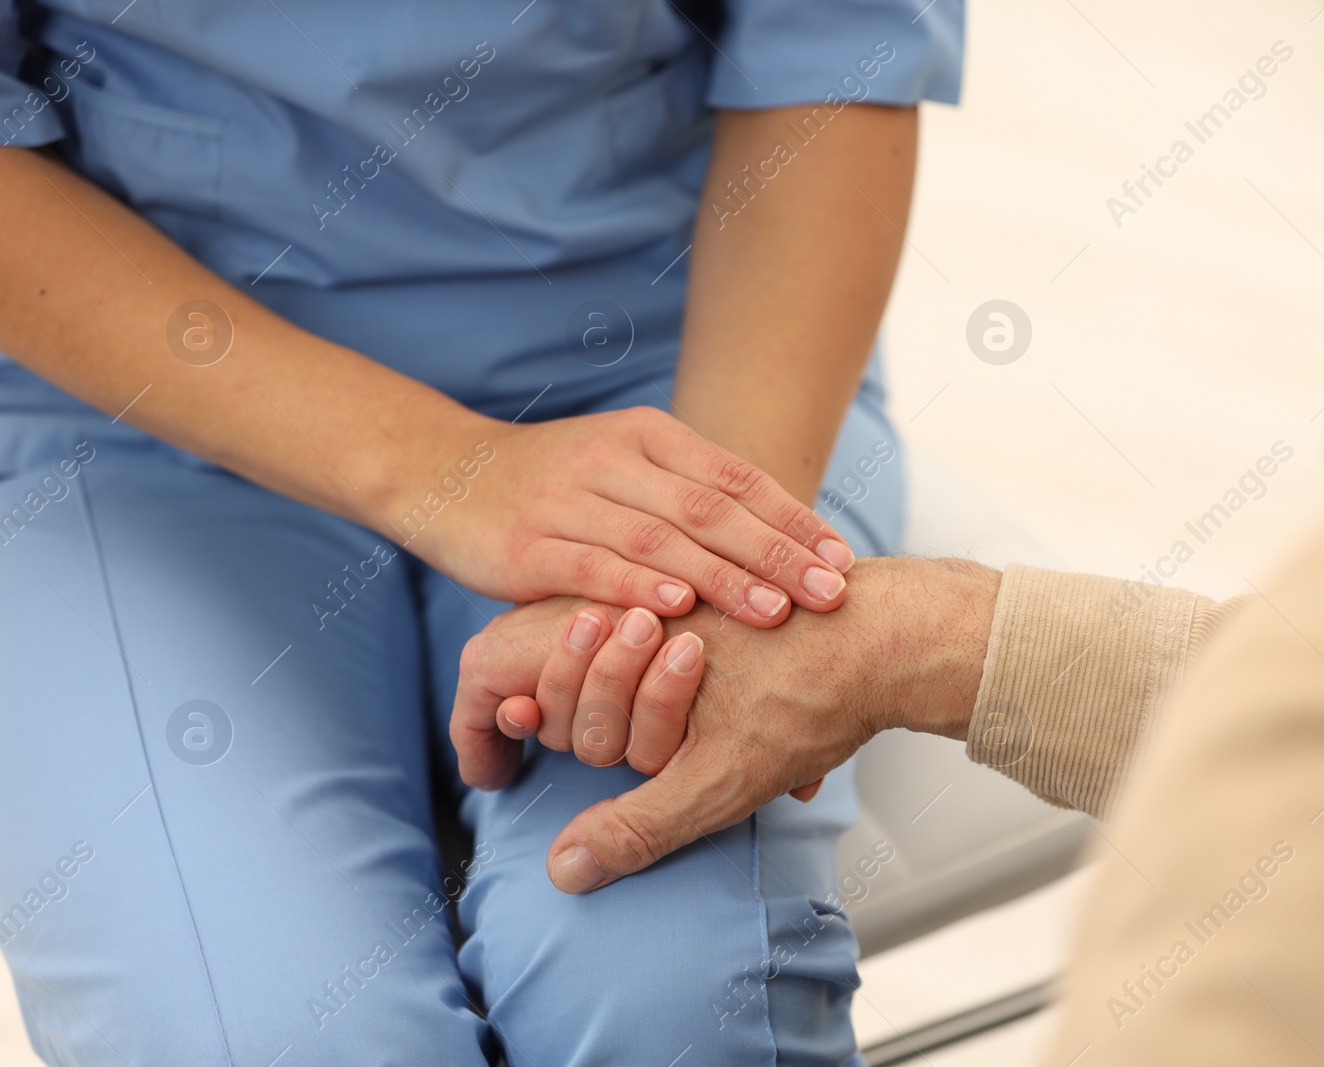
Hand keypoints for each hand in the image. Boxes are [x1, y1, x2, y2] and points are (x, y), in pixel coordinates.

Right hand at [388, 407, 855, 626]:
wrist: (444, 474)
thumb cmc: (555, 483)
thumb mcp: (626, 467)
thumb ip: (691, 494)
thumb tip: (785, 538)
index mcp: (647, 436)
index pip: (737, 477)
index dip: (793, 519)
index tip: (841, 560)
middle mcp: (612, 459)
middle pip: (711, 508)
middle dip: (777, 554)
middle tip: (829, 594)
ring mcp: (566, 501)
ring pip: (660, 539)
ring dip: (723, 578)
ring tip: (776, 612)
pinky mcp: (525, 546)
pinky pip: (590, 566)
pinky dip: (638, 586)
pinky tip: (681, 607)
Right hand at [450, 557, 1000, 889]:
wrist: (891, 634)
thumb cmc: (804, 698)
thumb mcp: (716, 781)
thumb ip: (634, 824)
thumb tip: (564, 869)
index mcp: (603, 628)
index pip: (491, 667)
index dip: (481, 723)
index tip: (496, 776)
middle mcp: (622, 599)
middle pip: (539, 662)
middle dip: (566, 720)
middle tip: (613, 753)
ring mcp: (660, 600)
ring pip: (593, 653)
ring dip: (614, 711)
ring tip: (659, 746)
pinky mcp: (700, 610)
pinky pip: (646, 649)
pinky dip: (649, 694)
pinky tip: (697, 720)